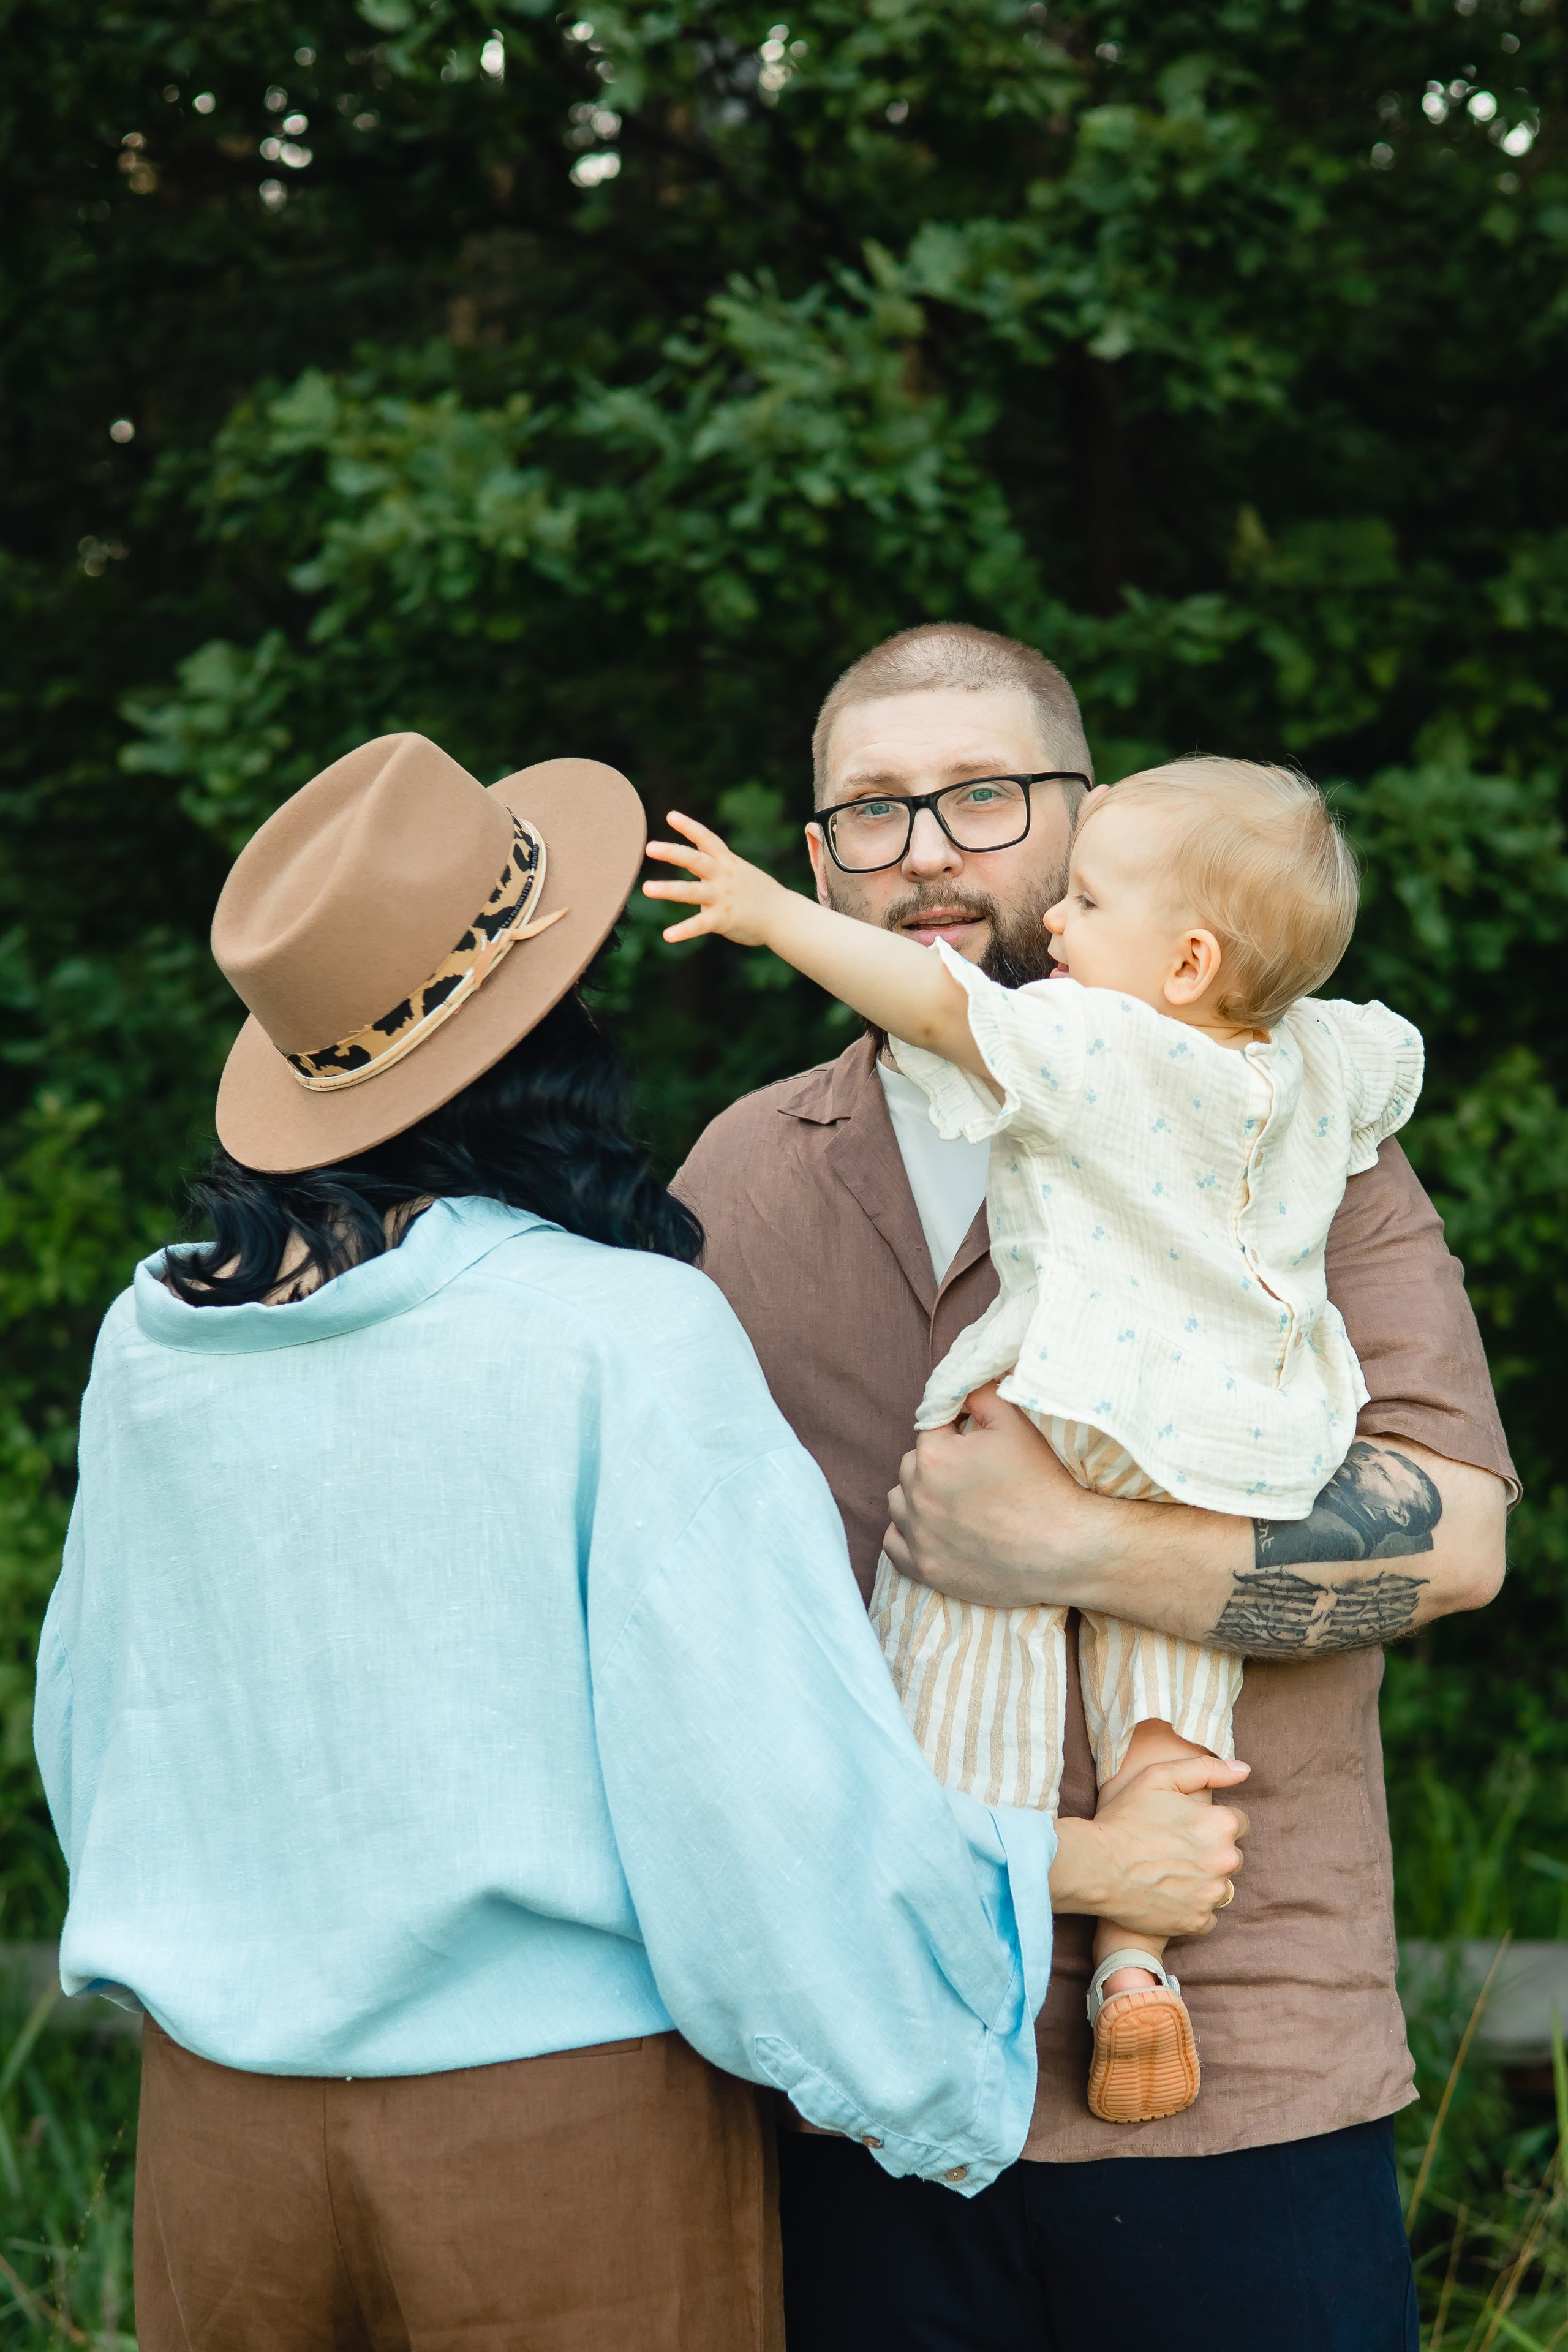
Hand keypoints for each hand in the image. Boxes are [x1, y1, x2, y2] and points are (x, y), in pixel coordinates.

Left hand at [642, 812, 785, 946]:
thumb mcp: (739, 871)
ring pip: (692, 891)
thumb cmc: (759, 894)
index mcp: (727, 863)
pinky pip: (700, 925)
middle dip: (672, 852)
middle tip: (649, 847)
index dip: (689, 827)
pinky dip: (683, 930)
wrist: (784, 916)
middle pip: (695, 860)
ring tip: (646, 888)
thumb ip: (715, 863)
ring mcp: (722, 897)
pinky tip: (667, 935)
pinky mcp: (723, 919)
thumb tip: (694, 856)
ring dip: (668, 889)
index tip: (670, 816)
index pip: (707, 839)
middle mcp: (723, 876)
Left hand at [883, 1384, 1094, 1607]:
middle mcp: (917, 1496)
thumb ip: (980, 1395)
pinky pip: (893, 1544)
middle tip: (970, 1474)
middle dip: (935, 1464)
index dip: (954, 1431)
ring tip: (950, 1501)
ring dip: (917, 1496)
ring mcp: (919, 1536)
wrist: (1063, 1548)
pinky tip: (930, 1529)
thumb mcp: (1014, 1423)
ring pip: (898, 1502)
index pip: (931, 1429)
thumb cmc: (1041, 1484)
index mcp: (934, 1457)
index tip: (976, 1444)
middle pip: (912, 1465)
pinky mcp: (925, 1569)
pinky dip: (906, 1533)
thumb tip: (962, 1386)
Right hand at [1048, 1755, 1251, 1938]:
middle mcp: (1225, 1861)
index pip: (1238, 1822)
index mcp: (1221, 1825)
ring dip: (1202, 1881)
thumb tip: (1244, 1770)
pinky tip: (1167, 1896)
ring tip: (1168, 1873)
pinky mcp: (1198, 1922)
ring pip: (1220, 1886)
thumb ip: (1205, 1770)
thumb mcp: (1159, 1778)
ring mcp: (1212, 1895)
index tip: (1186, 1826)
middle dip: (1210, 1852)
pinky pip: (1207, 1916)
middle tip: (1174, 1849)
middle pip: (1231, 1855)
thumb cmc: (1126, 1819)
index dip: (1211, 1822)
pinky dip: (1192, 1908)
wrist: (1096, 1867)